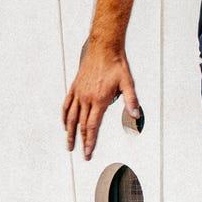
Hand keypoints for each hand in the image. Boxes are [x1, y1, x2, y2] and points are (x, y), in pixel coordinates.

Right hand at [62, 40, 141, 159]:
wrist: (103, 47)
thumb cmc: (116, 64)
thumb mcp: (128, 83)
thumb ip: (131, 100)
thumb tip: (136, 115)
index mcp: (99, 100)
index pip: (93, 126)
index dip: (90, 141)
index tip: (88, 153)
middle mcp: (87, 98)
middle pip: (82, 125)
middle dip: (81, 142)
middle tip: (82, 154)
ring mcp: (79, 92)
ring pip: (72, 117)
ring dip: (70, 133)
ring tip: (69, 145)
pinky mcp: (75, 86)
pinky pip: (67, 104)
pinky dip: (65, 116)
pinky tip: (65, 124)